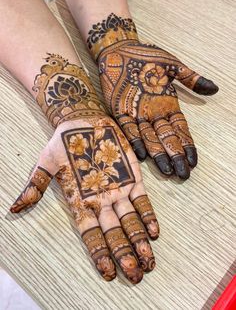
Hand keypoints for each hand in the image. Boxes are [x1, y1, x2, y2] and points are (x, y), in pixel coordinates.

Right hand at [10, 116, 158, 283]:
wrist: (83, 122)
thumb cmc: (64, 144)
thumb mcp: (46, 164)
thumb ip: (35, 185)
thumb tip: (15, 207)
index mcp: (81, 202)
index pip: (91, 234)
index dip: (99, 254)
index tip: (108, 274)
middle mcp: (102, 201)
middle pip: (114, 233)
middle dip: (124, 254)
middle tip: (135, 276)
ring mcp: (119, 191)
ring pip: (131, 221)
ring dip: (139, 241)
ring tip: (149, 261)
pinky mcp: (133, 177)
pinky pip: (142, 200)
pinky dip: (148, 215)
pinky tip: (154, 232)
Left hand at [98, 41, 218, 178]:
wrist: (118, 50)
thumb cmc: (146, 57)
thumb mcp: (172, 66)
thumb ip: (191, 78)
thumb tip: (214, 89)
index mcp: (167, 105)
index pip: (180, 130)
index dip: (187, 145)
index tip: (193, 160)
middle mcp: (153, 114)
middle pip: (167, 139)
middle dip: (176, 156)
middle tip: (183, 174)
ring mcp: (137, 114)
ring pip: (150, 138)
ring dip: (158, 154)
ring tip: (167, 170)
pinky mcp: (120, 111)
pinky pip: (128, 129)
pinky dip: (136, 140)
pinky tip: (143, 154)